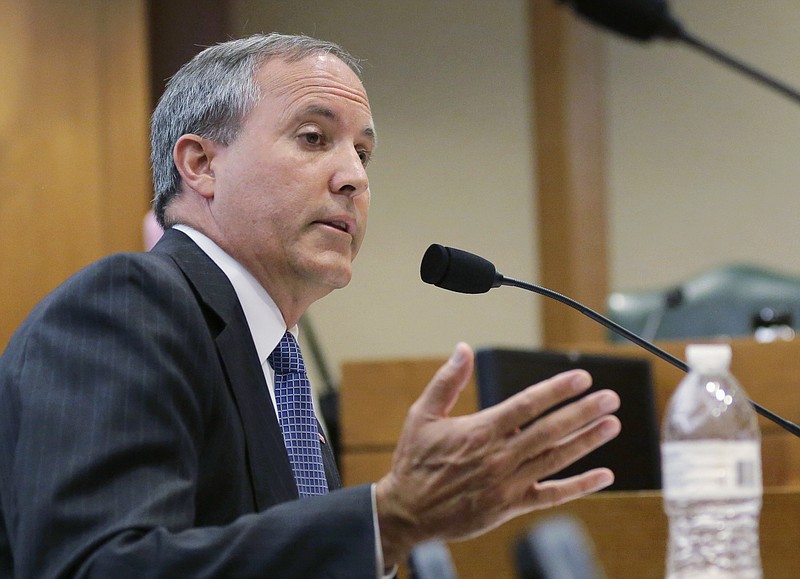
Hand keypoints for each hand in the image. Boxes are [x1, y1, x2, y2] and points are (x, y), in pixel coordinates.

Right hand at [375, 342, 620, 566]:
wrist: (408, 512)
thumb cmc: (414, 461)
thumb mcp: (422, 415)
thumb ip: (447, 381)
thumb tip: (463, 348)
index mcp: (480, 431)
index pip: (527, 405)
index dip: (556, 390)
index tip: (581, 378)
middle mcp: (499, 456)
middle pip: (549, 430)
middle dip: (583, 412)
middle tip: (610, 398)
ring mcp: (508, 483)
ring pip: (556, 459)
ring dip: (586, 441)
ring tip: (612, 425)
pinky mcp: (510, 507)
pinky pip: (552, 495)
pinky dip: (579, 486)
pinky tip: (604, 476)